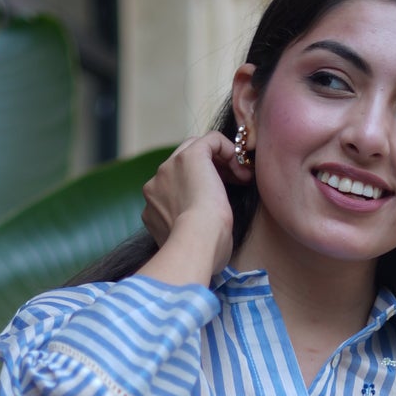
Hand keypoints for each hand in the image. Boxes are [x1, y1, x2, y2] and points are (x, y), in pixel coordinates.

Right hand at [139, 132, 245, 286]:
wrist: (196, 244)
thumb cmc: (200, 255)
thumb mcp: (191, 246)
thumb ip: (192, 235)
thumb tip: (211, 240)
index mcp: (153, 209)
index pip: (174, 187)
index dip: (199, 188)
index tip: (220, 200)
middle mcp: (155, 186)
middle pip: (182, 164)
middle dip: (210, 170)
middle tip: (234, 183)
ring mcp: (169, 168)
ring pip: (196, 149)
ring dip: (221, 161)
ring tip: (242, 177)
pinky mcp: (190, 156)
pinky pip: (212, 140)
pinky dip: (229, 149)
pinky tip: (241, 167)